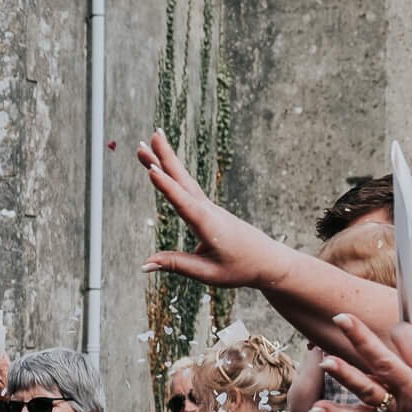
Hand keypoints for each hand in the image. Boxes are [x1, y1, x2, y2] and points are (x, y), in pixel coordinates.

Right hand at [137, 129, 299, 291]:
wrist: (268, 261)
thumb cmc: (241, 268)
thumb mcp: (208, 273)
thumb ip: (176, 265)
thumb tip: (143, 264)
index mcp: (209, 225)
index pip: (184, 203)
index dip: (166, 187)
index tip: (152, 169)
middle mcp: (208, 210)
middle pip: (183, 180)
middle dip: (165, 158)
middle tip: (150, 137)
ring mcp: (209, 207)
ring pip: (184, 180)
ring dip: (167, 160)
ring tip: (150, 143)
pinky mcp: (208, 209)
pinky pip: (187, 187)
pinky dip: (174, 174)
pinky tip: (165, 166)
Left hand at [316, 311, 411, 411]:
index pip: (409, 342)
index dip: (402, 329)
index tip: (400, 325)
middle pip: (384, 361)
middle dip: (361, 338)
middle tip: (340, 318)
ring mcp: (399, 409)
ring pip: (368, 390)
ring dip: (346, 375)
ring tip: (326, 360)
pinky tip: (316, 408)